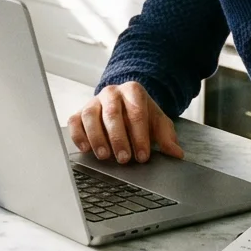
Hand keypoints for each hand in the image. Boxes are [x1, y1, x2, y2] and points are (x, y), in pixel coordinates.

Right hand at [68, 81, 184, 163]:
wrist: (124, 104)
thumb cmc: (141, 115)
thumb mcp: (158, 122)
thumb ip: (167, 136)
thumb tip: (176, 153)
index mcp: (133, 91)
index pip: (136, 112)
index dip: (140, 136)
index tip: (142, 156)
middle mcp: (111, 93)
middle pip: (112, 113)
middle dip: (118, 138)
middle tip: (124, 158)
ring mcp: (94, 101)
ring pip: (90, 115)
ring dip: (96, 137)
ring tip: (105, 156)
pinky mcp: (80, 112)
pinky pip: (74, 121)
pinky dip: (78, 135)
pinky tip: (85, 149)